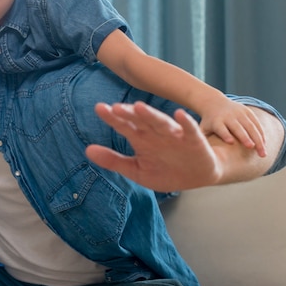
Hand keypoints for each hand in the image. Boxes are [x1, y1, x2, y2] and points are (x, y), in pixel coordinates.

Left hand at [86, 102, 224, 191]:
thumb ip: (113, 161)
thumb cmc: (165, 170)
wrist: (198, 177)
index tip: (99, 108)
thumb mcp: (136, 170)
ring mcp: (175, 136)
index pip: (124, 126)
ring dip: (151, 115)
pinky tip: (179, 114)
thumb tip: (87, 150)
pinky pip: (190, 130)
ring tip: (139, 107)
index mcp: (141, 139)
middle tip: (116, 107)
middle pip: (140, 121)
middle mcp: (156, 133)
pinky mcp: (194, 141)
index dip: (112, 118)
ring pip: (161, 122)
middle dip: (129, 114)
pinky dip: (186, 122)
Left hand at [199, 97, 265, 156]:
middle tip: (253, 149)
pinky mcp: (247, 111)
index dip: (225, 134)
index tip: (231, 142)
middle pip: (238, 127)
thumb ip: (200, 139)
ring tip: (263, 154)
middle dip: (245, 137)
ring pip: (251, 127)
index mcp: (216, 121)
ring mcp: (239, 113)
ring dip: (258, 140)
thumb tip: (196, 155)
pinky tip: (264, 145)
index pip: (221, 128)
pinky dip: (261, 134)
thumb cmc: (208, 122)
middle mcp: (228, 116)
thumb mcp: (203, 128)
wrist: (214, 102)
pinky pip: (256, 123)